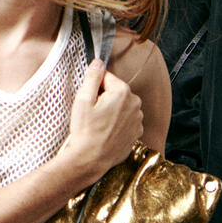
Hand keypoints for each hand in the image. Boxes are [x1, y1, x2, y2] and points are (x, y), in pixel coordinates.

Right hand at [60, 59, 143, 190]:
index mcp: (123, 92)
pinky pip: (125, 122)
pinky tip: (106, 132)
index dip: (94, 86)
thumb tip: (98, 62)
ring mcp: (138, 120)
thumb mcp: (83, 100)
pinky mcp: (136, 134)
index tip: (88, 98)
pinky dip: (117, 124)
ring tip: (98, 124)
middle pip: (116, 92)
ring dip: (111, 111)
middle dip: (104, 98)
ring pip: (121, 107)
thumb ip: (93, 77)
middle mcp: (135, 104)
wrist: (91, 160)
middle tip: (92, 113)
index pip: (107, 77)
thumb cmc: (85, 131)